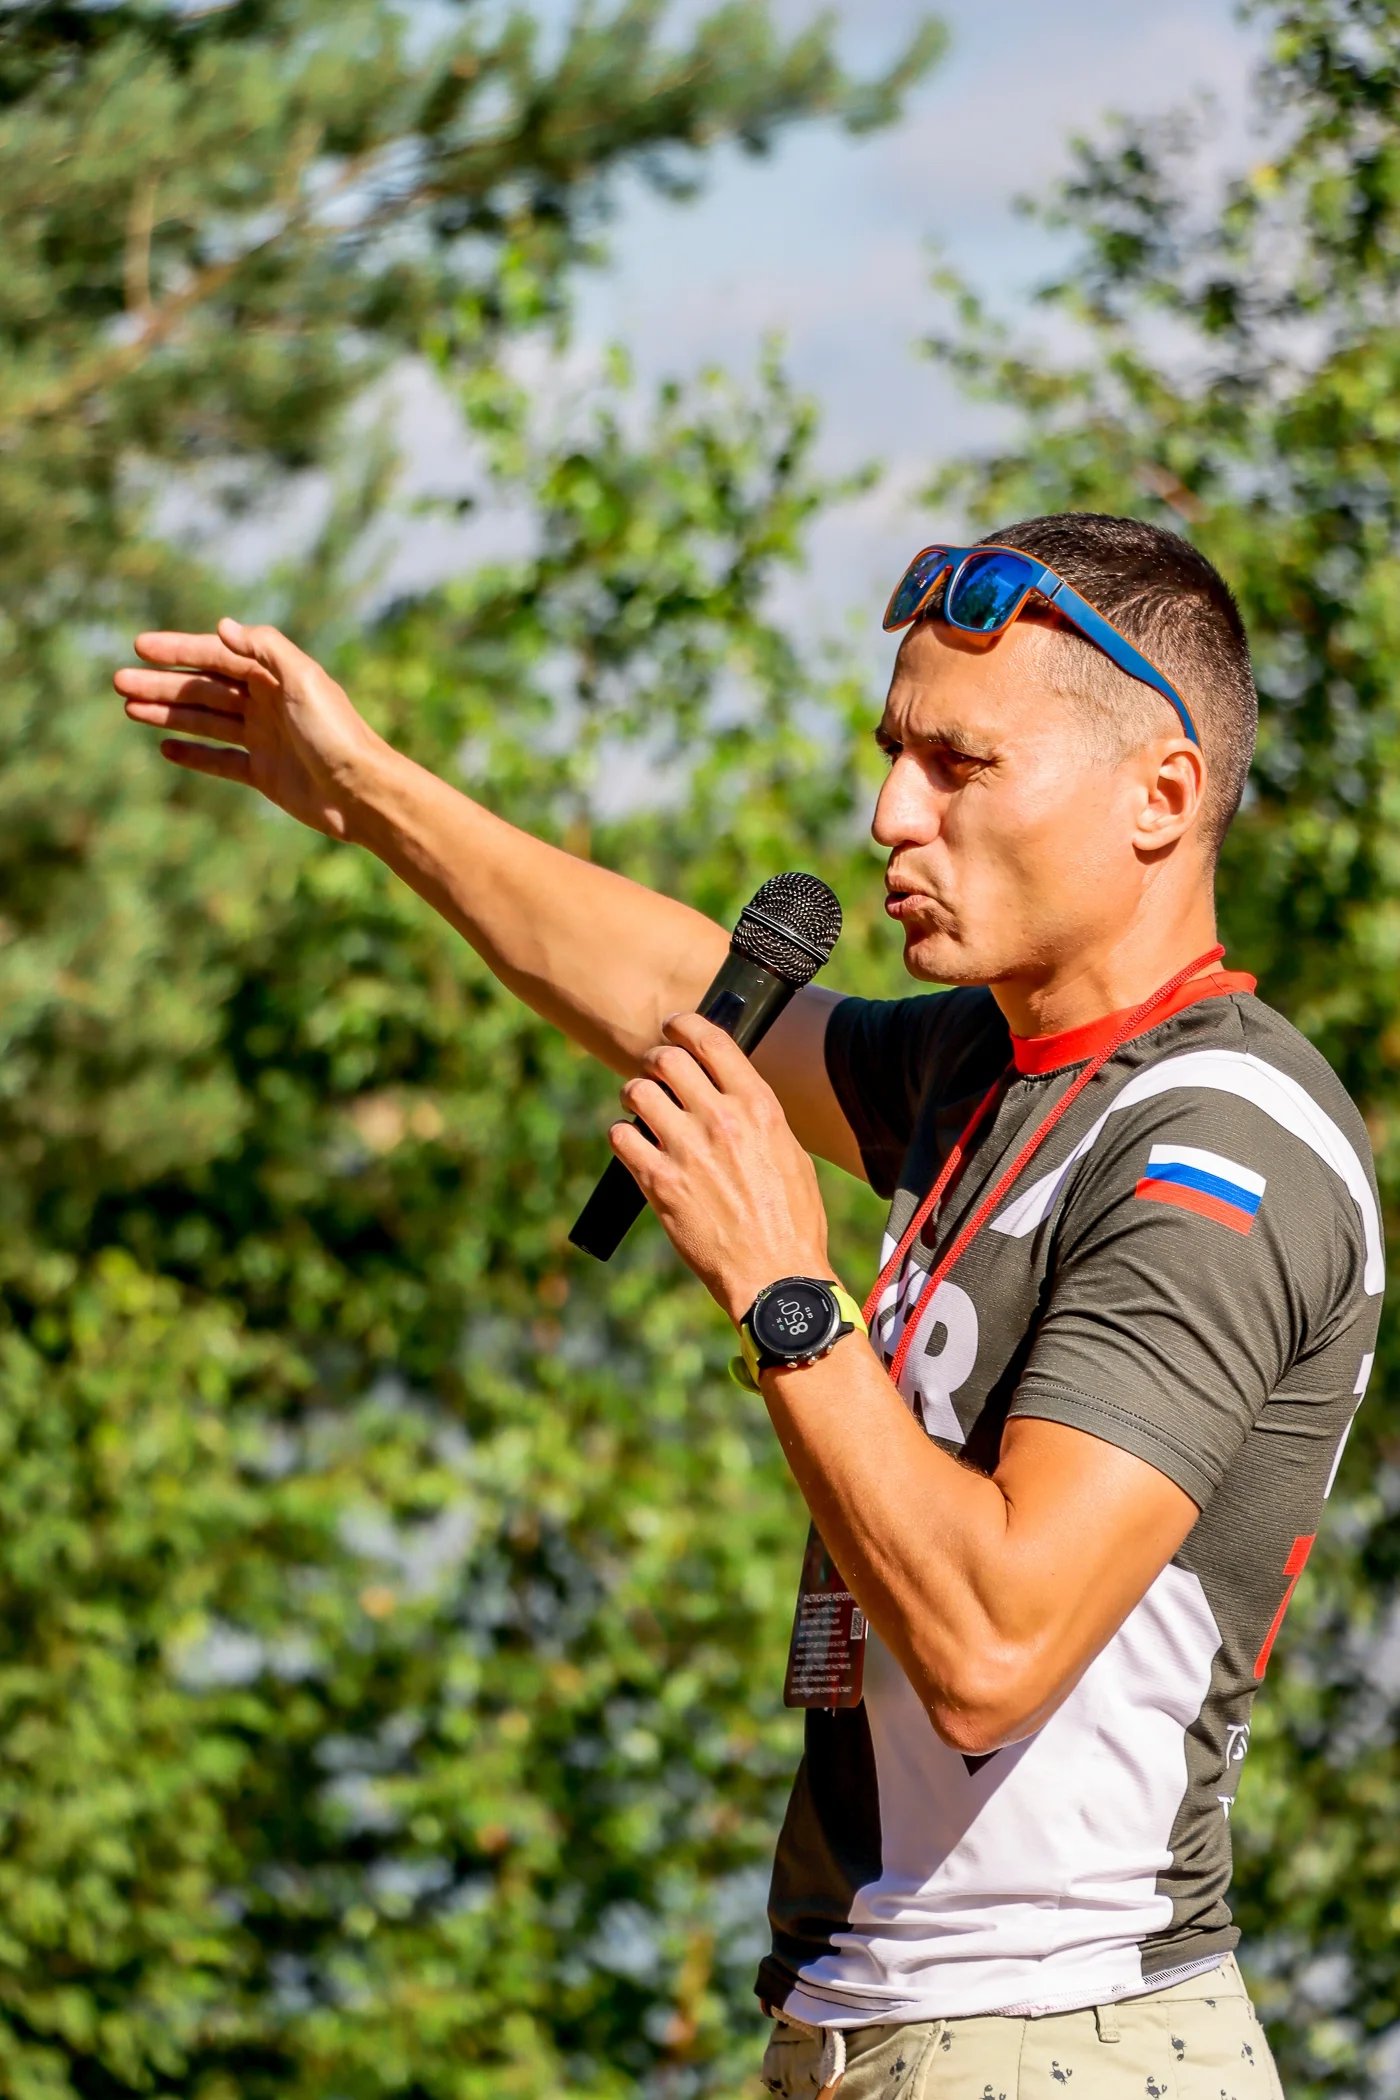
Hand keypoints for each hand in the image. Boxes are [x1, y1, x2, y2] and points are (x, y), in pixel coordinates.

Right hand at [115, 619, 389, 839]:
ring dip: (168, 713)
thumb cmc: (336, 733)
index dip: (178, 650)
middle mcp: (267, 703)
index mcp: (275, 676)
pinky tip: (165, 746)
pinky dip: (194, 753)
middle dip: (162, 684)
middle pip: (204, 688)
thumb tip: (223, 626)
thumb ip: (265, 649)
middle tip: (118, 682)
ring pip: (206, 721)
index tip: (140, 647)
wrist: (361, 792)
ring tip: (128, 708)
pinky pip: (221, 761)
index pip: (216, 656)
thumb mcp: (303, 681)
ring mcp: (264, 739)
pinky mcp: (264, 773)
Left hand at [611, 1013, 833, 1321]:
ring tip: (641, 1110)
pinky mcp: (659, 1182)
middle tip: (654, 1074)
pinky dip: (622, 1136)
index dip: (684, 1025)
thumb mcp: (790, 1153)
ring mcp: (686, 1150)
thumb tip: (729, 1091)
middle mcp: (721, 1119)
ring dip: (634, 1096)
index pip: (711, 1040)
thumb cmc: (790, 1220)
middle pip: (666, 1059)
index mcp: (759, 1107)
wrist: (774, 1274)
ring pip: (637, 1092)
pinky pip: (621, 1136)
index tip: (674, 1027)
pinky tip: (634, 1146)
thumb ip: (757, 1116)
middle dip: (655, 1061)